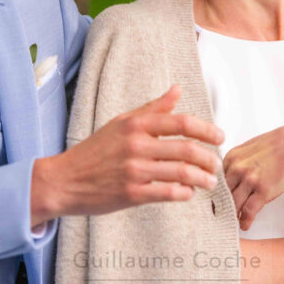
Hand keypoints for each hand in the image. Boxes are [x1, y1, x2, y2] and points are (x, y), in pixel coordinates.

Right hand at [31, 86, 223, 223]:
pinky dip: (184, 193)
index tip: (219, 136)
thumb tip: (177, 90)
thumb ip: (152, 108)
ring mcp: (134, 170)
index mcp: (135, 124)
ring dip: (202, 178)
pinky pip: (168, 193)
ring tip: (209, 181)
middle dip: (209, 158)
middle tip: (216, 163)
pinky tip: (188, 193)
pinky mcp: (131, 193)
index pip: (180, 122)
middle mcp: (136, 144)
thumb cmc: (94, 151)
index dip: (205, 129)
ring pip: (181, 172)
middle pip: (186, 148)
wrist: (64, 180)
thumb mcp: (121, 122)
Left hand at [224, 120, 283, 230]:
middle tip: (217, 216)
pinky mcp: (263, 190)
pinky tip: (245, 225)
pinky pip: (248, 211)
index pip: (216, 180)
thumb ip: (239, 160)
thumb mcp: (251, 147)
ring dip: (232, 216)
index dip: (214, 193)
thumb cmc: (279, 144)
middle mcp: (237, 168)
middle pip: (222, 194)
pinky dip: (245, 221)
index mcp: (232, 157)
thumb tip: (231, 173)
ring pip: (233, 204)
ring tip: (231, 223)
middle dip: (219, 206)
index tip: (213, 202)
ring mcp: (250, 180)